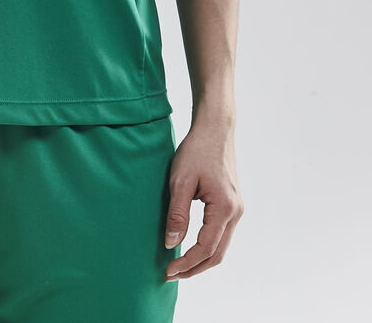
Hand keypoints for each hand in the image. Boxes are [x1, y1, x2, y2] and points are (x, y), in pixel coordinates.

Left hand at [163, 117, 243, 280]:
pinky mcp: (232, 204)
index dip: (186, 263)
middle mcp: (236, 212)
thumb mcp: (180, 180)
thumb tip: (171, 244)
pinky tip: (190, 247)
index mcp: (225, 208)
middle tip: (171, 274)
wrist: (215, 130)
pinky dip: (207, 247)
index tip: (168, 270)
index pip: (206, 248)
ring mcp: (237, 209)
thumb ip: (177, 214)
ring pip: (221, 247)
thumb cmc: (196, 150)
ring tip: (179, 265)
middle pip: (217, 254)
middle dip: (194, 268)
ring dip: (201, 260)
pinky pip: (222, 234)